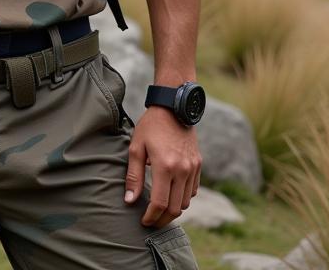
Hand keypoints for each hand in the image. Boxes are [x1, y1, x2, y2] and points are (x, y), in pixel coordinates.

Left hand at [123, 107, 202, 228]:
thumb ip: (133, 176)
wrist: (173, 108)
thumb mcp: (136, 148)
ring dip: (173, 211)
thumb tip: (129, 201)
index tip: (143, 221)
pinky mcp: (198, 164)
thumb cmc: (150, 126)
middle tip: (151, 221)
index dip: (151, 217)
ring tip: (160, 211)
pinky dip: (183, 198)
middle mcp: (182, 170)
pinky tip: (172, 195)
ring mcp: (192, 168)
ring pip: (186, 202)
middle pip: (175, 208)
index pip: (159, 203)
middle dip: (162, 219)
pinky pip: (193, 190)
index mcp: (164, 166)